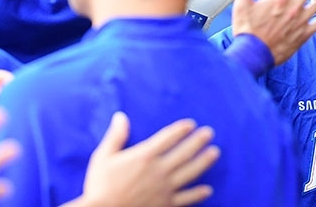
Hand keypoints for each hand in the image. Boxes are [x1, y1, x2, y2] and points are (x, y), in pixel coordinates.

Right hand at [69, 113, 219, 206]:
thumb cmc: (100, 186)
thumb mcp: (103, 157)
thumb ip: (115, 136)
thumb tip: (121, 116)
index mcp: (145, 156)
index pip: (168, 138)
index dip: (181, 129)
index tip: (191, 124)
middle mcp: (159, 170)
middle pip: (184, 152)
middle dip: (198, 141)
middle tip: (210, 132)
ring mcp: (165, 189)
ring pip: (190, 172)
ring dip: (204, 161)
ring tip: (215, 153)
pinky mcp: (166, 205)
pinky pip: (187, 198)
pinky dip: (198, 194)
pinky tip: (208, 189)